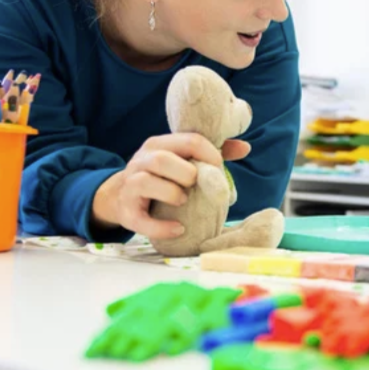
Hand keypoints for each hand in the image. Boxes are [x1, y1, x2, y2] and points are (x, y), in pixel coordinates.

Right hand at [91, 134, 250, 238]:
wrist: (122, 196)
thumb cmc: (163, 175)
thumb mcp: (182, 158)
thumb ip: (212, 152)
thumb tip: (245, 147)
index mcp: (159, 144)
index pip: (189, 141)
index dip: (210, 156)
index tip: (218, 169)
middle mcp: (141, 160)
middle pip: (162, 159)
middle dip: (186, 173)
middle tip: (195, 185)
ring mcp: (130, 186)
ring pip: (146, 182)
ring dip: (171, 193)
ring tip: (184, 200)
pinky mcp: (127, 212)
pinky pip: (142, 220)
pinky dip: (162, 227)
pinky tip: (178, 228)